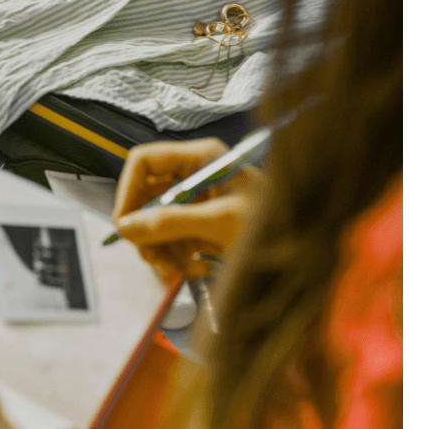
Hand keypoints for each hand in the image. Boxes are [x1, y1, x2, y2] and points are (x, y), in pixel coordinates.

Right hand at [112, 138, 266, 277]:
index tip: (126, 227)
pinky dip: (178, 258)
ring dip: (163, 252)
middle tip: (155, 260)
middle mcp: (194, 174)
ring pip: (155, 223)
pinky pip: (172, 239)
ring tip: (184, 271)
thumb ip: (170, 223)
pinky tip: (197, 269)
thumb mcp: (219, 223)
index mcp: (200, 158)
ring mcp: (198, 201)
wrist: (306, 252)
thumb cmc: (272, 226)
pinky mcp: (202, 224)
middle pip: (146, 197)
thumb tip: (125, 227)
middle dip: (148, 232)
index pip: (143, 162)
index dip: (128, 191)